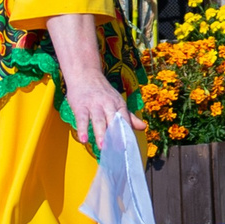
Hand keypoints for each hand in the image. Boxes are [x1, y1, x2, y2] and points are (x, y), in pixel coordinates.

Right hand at [46, 11, 141, 147]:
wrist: (85, 74)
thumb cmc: (102, 92)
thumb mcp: (117, 102)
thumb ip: (129, 117)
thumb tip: (143, 127)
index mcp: (119, 105)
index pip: (125, 120)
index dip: (127, 134)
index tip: (129, 147)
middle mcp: (108, 104)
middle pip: (113, 121)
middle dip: (116, 135)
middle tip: (118, 149)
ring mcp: (94, 105)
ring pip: (98, 120)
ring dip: (101, 133)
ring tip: (102, 147)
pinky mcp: (81, 106)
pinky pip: (82, 119)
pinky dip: (82, 129)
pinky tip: (84, 140)